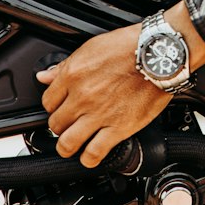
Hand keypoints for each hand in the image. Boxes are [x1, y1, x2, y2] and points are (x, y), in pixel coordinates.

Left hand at [36, 2, 204, 167]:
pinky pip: (93, 154)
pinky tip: (91, 154)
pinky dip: (89, 159)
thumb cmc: (131, 46)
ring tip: (73, 144)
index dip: (53, 106)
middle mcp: (82, 97)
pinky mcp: (118, 128)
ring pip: (66, 144)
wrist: (159, 54)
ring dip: (67, 147)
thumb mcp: (93, 47)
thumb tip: (45, 76)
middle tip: (70, 123)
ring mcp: (99, 115)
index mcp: (73, 75)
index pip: (47, 102)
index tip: (60, 108)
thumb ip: (66, 65)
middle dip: (61, 125)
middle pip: (55, 124)